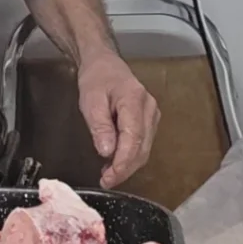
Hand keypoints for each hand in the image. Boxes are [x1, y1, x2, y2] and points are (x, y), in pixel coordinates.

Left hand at [77, 52, 159, 187]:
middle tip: (106, 180)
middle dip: (124, 168)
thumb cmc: (96, 78)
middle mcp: (149, 109)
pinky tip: (114, 162)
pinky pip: (142, 143)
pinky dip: (130, 156)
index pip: (133, 138)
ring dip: (127, 165)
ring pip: (144, 148)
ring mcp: (152, 115)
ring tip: (107, 174)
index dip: (123, 161)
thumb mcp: (90, 99)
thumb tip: (107, 151)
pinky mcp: (149, 120)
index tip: (110, 176)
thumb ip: (99, 125)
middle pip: (141, 147)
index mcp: (134, 99)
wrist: (104, 63)